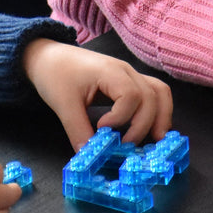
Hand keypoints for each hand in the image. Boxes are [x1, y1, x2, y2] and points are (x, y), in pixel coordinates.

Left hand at [21, 38, 173, 150]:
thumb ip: (78, 130)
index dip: (121, 118)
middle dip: (143, 125)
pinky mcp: (130, 82)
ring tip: (157, 140)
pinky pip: (153, 93)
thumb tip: (90, 155)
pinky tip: (154, 129)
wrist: (50, 57)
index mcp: (111, 71)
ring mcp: (131, 75)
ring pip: (159, 92)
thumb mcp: (63, 104)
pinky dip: (158, 111)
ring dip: (161, 116)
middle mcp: (127, 71)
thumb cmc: (55, 74)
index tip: (102, 129)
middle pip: (151, 96)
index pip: (132, 95)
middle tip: (126, 146)